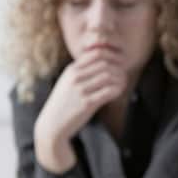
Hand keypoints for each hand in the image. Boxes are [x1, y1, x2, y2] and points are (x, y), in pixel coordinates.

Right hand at [35, 48, 126, 172]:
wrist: (53, 124)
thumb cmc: (64, 103)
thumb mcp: (68, 82)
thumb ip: (82, 71)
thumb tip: (103, 62)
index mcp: (72, 70)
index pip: (96, 53)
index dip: (112, 56)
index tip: (120, 63)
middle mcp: (75, 77)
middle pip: (105, 64)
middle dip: (118, 68)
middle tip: (124, 75)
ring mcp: (80, 90)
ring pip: (108, 76)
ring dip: (120, 79)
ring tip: (123, 84)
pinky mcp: (86, 104)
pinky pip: (108, 92)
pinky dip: (117, 90)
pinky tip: (118, 93)